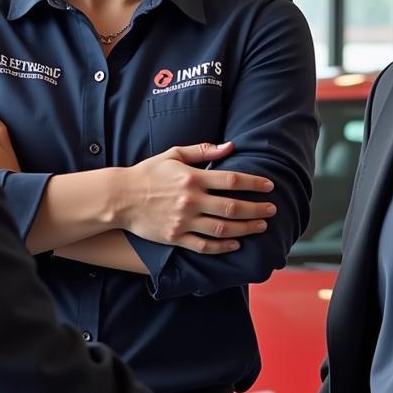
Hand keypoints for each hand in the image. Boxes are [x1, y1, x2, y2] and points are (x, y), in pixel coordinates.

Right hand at [119, 142, 276, 252]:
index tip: (269, 186)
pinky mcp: (176, 238)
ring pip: (223, 229)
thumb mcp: (173, 154)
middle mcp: (191, 200)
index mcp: (192, 178)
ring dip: (246, 228)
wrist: (119, 198)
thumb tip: (230, 146)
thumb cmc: (147, 173)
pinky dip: (223, 247)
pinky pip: (204, 246)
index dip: (254, 183)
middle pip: (232, 207)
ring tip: (261, 226)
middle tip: (272, 210)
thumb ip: (202, 151)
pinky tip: (236, 243)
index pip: (231, 180)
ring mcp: (184, 221)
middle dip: (256, 209)